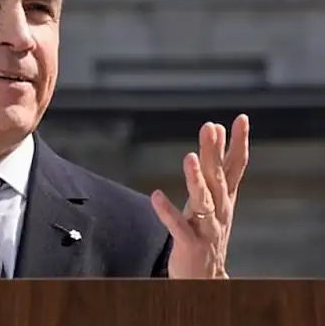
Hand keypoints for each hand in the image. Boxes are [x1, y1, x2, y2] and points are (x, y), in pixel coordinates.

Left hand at [151, 114, 249, 278]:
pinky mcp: (190, 244)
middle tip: (210, 127)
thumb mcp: (213, 200)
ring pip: (203, 200)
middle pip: (218, 177)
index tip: (240, 118)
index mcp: (225, 198)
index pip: (236, 166)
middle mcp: (220, 211)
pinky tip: (156, 195)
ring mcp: (206, 228)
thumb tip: (215, 130)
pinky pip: (178, 226)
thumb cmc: (205, 232)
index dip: (239, 143)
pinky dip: (167, 211)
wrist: (205, 278)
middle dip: (214, 152)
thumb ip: (214, 169)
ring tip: (189, 157)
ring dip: (196, 179)